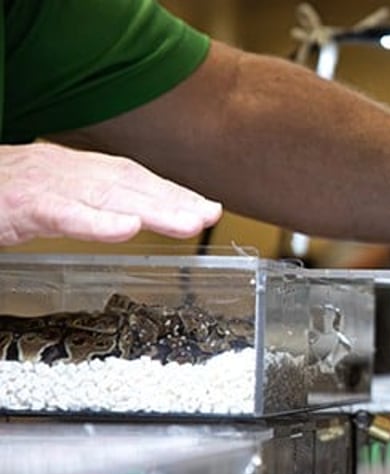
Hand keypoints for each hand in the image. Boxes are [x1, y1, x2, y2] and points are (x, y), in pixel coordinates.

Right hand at [0, 143, 221, 245]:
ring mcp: (40, 185)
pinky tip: (126, 228)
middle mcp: (60, 171)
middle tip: (209, 215)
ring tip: (188, 222)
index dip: (169, 192)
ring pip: (104, 194)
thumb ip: (82, 208)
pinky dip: (96, 220)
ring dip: (151, 207)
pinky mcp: (20, 203)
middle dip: (172, 199)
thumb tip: (127, 218)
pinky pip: (62, 212)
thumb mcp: (44, 199)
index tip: (206, 209)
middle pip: (127, 183)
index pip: (129, 179)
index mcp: (69, 171)